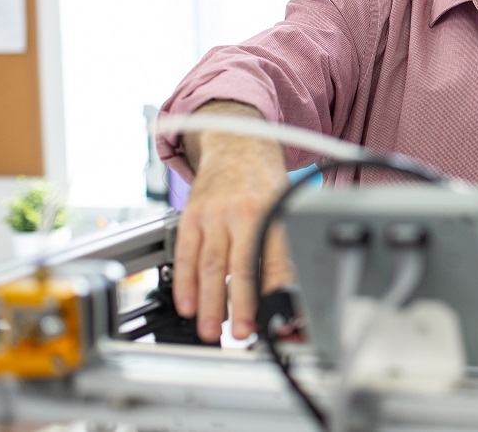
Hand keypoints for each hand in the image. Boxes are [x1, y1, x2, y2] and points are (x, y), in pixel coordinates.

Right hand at [173, 103, 292, 341]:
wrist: (237, 143)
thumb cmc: (266, 179)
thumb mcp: (286, 203)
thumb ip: (286, 241)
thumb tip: (292, 287)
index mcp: (273, 210)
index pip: (277, 255)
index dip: (276, 288)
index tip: (278, 315)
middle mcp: (243, 212)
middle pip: (241, 265)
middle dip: (240, 303)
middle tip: (242, 333)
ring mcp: (214, 214)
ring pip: (211, 265)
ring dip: (210, 302)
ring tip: (212, 330)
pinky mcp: (191, 216)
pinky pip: (185, 254)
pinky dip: (186, 282)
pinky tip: (187, 304)